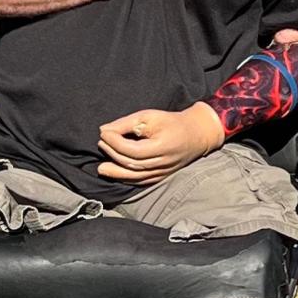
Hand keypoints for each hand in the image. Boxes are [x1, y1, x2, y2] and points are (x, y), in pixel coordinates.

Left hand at [97, 103, 224, 184]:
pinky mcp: (162, 177)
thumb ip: (127, 123)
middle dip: (113, 154)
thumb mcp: (150, 116)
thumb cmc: (172, 122)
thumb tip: (104, 130)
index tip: (103, 133)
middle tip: (101, 143)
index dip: (114, 142)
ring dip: (116, 172)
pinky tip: (116, 174)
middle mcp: (162, 164)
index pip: (132, 150)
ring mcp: (163, 173)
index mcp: (161, 147)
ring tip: (101, 167)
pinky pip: (141, 181)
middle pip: (131, 164)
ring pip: (135, 177)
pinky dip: (126, 179)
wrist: (196, 134)